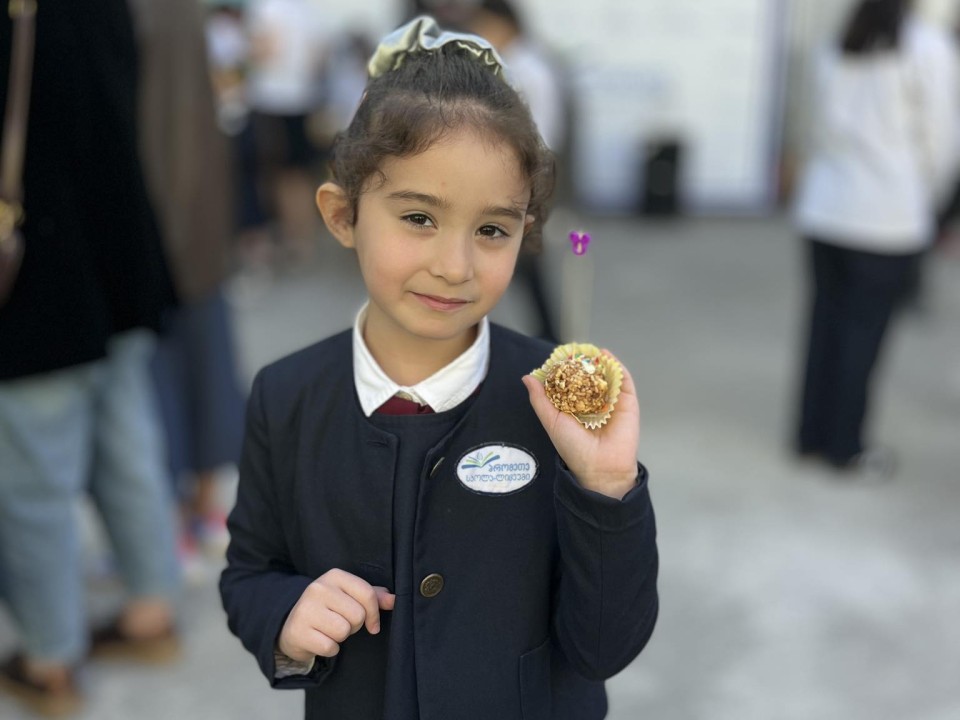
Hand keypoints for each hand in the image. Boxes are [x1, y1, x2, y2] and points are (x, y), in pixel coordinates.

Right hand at [278, 569, 395, 661]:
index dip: (374, 613)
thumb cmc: (328, 609)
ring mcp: (306, 609)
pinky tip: (321, 639)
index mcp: (334, 576)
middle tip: (341, 623)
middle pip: (357, 615)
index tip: (372, 624)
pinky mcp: (299, 631)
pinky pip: (330, 647)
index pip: (367, 594)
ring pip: (344, 631)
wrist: (292, 625)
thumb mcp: (349, 596)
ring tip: (330, 630)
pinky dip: (330, 649)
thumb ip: (372, 596)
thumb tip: (394, 600)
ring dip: (341, 637)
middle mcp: (318, 588)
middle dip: (354, 625)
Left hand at [522, 350, 639, 499]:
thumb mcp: (551, 421)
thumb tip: (527, 377)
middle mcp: (593, 403)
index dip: (563, 369)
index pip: (569, 383)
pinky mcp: (628, 402)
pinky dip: (615, 365)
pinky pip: (622, 380)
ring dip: (597, 361)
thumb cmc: (573, 448)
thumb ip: (539, 399)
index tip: (556, 357)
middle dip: (580, 363)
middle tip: (572, 349)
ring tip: (588, 349)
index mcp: (575, 408)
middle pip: (588, 377)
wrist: (600, 467)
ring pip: (605, 376)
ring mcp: (611, 401)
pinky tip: (605, 356)